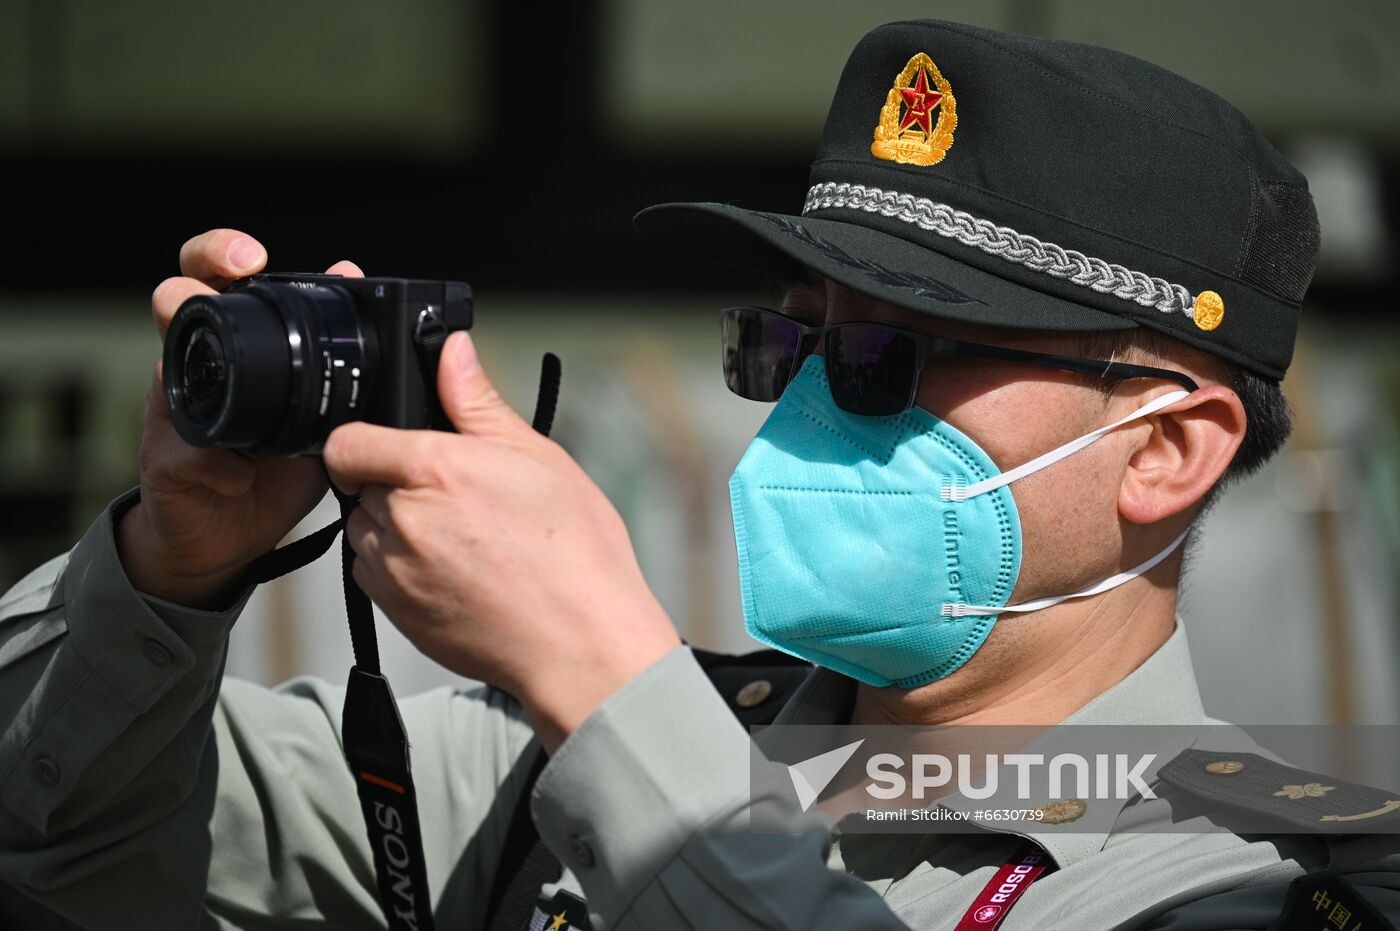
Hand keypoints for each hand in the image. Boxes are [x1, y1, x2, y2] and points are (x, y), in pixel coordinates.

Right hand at [118, 229, 356, 607]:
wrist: (229, 535)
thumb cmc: (272, 467)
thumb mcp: (315, 410)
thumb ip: (333, 355)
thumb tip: (351, 277)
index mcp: (234, 347)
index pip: (213, 278)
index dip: (221, 254)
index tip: (253, 255)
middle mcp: (197, 368)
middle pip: (174, 299)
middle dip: (195, 280)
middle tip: (233, 277)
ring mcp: (175, 412)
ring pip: (166, 366)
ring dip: (197, 367)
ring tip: (236, 385)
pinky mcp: (168, 461)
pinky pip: (190, 451)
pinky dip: (222, 464)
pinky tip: (243, 476)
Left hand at [324, 332, 680, 750]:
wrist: (581, 642)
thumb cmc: (574, 552)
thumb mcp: (537, 458)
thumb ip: (478, 402)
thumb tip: (452, 351)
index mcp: (430, 469)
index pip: (347, 441)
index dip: (368, 439)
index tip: (396, 446)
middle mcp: (399, 519)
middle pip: (360, 485)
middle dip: (394, 483)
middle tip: (456, 497)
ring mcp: (392, 572)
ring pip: (367, 531)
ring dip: (396, 527)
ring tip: (463, 539)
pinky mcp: (394, 615)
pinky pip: (375, 576)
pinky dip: (402, 569)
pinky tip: (456, 572)